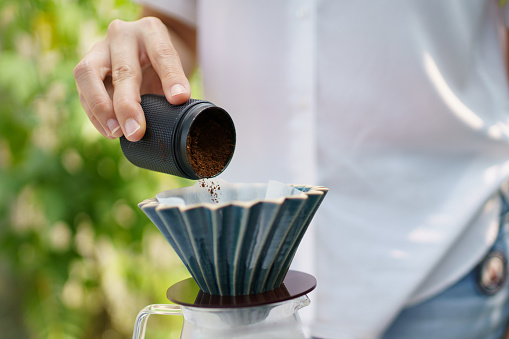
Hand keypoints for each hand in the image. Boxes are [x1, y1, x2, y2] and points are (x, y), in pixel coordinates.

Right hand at [73, 17, 190, 140]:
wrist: (146, 53)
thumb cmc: (163, 65)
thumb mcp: (176, 69)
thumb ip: (176, 85)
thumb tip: (178, 106)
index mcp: (151, 31)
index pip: (162, 53)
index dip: (171, 77)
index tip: (179, 99)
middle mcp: (122, 35)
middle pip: (122, 69)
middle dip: (128, 104)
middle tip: (136, 132)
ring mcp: (100, 48)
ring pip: (88, 74)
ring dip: (101, 108)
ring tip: (117, 133)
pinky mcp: (86, 67)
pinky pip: (83, 91)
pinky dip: (95, 114)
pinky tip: (110, 132)